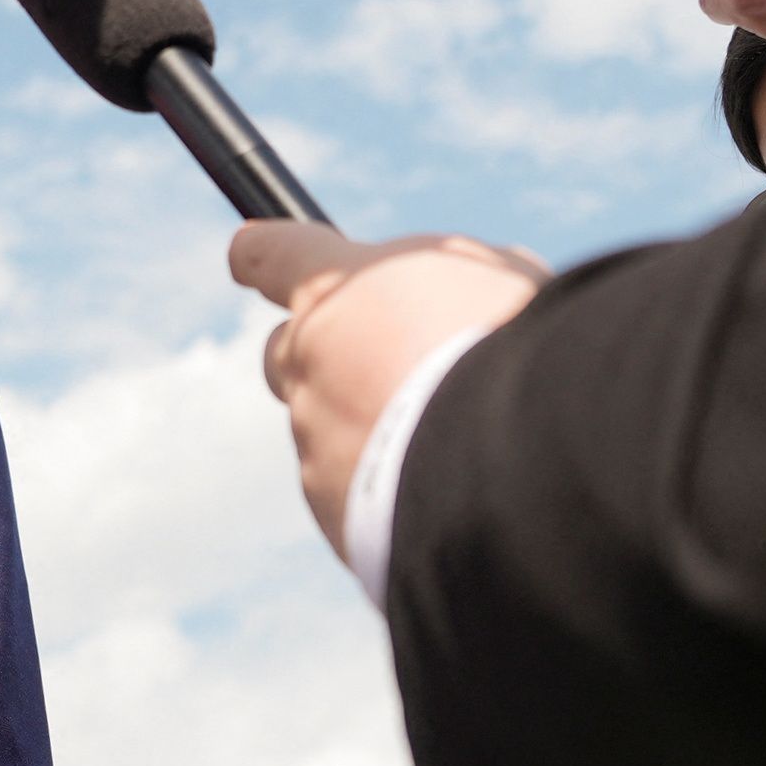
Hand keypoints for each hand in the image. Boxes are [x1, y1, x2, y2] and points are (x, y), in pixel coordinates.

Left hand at [231, 224, 546, 554]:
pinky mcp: (334, 510)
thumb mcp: (499, 278)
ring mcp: (315, 441)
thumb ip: (454, 280)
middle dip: (324, 355)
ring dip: (376, 427)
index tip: (246, 255)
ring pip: (327, 428)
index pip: (275, 255)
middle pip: (287, 352)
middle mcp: (307, 363)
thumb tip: (453, 301)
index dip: (263, 254)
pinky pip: (355, 491)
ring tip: (455, 437)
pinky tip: (453, 490)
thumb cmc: (518, 348)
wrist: (519, 459)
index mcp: (336, 291)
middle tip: (385, 363)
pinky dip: (391, 487)